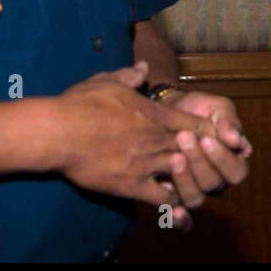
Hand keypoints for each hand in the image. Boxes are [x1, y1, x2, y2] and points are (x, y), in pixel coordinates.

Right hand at [50, 61, 215, 228]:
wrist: (60, 132)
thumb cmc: (81, 103)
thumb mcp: (108, 81)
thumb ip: (131, 76)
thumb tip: (145, 66)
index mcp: (155, 114)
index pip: (196, 124)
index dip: (207, 132)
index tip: (210, 137)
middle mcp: (157, 139)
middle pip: (197, 151)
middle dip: (203, 157)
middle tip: (206, 162)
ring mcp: (147, 163)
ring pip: (185, 174)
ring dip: (189, 178)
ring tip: (189, 182)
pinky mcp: (132, 186)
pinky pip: (163, 199)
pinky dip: (173, 203)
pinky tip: (174, 204)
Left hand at [152, 89, 250, 226]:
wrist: (165, 110)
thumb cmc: (196, 109)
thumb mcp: (216, 107)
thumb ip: (227, 121)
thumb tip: (237, 141)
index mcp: (233, 162)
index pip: (237, 171)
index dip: (223, 159)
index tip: (207, 139)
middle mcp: (216, 180)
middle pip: (214, 184)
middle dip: (198, 162)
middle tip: (184, 137)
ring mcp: (194, 189)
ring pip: (195, 198)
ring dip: (185, 179)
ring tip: (174, 156)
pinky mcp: (172, 196)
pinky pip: (177, 214)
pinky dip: (177, 216)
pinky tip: (171, 206)